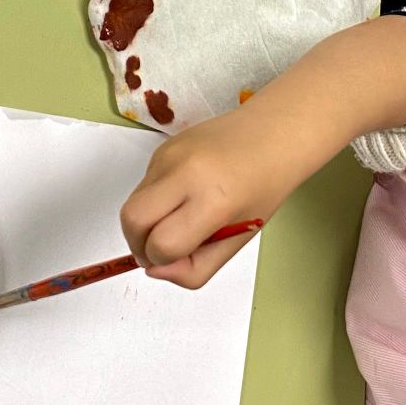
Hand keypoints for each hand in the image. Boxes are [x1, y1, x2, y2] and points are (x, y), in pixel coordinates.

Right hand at [119, 110, 289, 288]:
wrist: (273, 133)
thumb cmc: (263, 187)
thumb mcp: (239, 239)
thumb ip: (197, 268)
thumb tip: (155, 270)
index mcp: (214, 199)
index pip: (163, 244)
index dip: (164, 260)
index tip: (177, 258)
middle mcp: (185, 172)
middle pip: (132, 220)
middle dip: (138, 245)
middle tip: (161, 250)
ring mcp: (169, 155)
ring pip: (133, 203)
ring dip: (147, 223)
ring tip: (180, 219)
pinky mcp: (161, 148)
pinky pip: (143, 186)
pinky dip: (155, 201)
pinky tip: (184, 195)